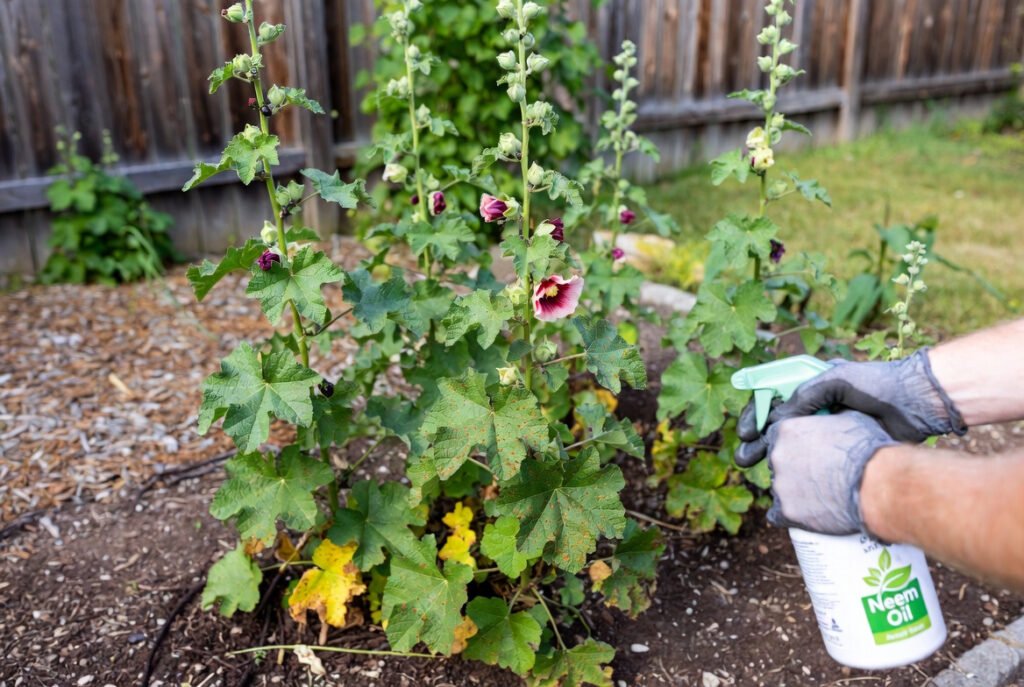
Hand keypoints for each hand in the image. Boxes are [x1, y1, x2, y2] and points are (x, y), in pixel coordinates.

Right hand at [736, 349, 965, 466]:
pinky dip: (799, 471)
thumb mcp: (836, 380)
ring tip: (760, 473)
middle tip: (744, 460)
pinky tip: (789, 482)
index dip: (755, 416)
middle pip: (777, 428)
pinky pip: (814, 462)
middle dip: (757, 443)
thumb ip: (805, 395)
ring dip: (773, 459)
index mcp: (810, 389)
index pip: (772, 401)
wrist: (916, 403)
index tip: (745, 433)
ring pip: (792, 448)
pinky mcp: (843, 450)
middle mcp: (816, 410)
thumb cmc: (877, 384)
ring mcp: (829, 431)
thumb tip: (777, 420)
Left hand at [764, 411, 897, 534]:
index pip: (777, 435)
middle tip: (818, 475)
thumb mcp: (851, 417)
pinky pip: (777, 515)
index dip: (794, 444)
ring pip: (780, 488)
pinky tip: (804, 515)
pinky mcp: (787, 511)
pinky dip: (789, 515)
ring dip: (795, 491)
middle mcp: (777, 455)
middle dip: (794, 467)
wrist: (878, 485)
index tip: (809, 452)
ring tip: (821, 496)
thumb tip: (833, 415)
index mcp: (787, 429)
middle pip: (778, 462)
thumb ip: (831, 417)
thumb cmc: (869, 449)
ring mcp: (780, 484)